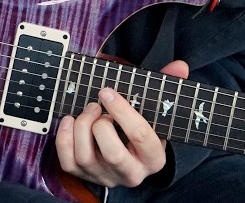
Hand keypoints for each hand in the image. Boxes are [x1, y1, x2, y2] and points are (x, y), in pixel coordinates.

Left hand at [55, 59, 188, 188]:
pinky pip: (68, 162)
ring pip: (86, 158)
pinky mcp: (85, 176)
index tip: (107, 91)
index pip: (140, 136)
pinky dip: (64, 138)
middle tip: (97, 105)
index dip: (122, 110)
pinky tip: (70, 121)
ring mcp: (106, 177)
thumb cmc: (142, 126)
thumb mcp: (156, 110)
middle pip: (113, 154)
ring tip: (87, 110)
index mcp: (154, 158)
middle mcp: (131, 173)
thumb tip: (180, 67)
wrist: (129, 152)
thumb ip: (167, 86)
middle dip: (100, 124)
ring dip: (81, 127)